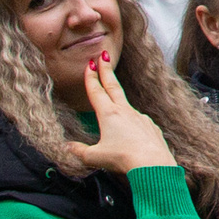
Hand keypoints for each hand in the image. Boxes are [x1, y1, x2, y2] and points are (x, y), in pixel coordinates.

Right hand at [81, 54, 176, 177]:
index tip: (90, 63)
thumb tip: (66, 147)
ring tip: (111, 98)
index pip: (97, 91)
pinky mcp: (149, 126)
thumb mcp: (94, 157)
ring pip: (125, 104)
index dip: (92, 77)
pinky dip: (130, 119)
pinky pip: (136, 120)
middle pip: (113, 86)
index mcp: (109, 114)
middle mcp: (125, 111)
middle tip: (103, 55)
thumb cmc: (122, 158)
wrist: (152, 162)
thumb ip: (78, 151)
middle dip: (107, 70)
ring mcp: (139, 117)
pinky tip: (129, 130)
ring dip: (117, 97)